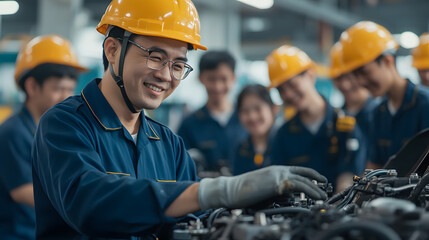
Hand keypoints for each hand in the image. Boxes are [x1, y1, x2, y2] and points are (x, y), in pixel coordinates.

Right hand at [198, 166, 326, 209]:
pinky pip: (298, 186)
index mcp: (276, 170)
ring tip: (323, 195)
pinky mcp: (276, 183)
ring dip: (316, 188)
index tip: (320, 179)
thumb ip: (276, 188)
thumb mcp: (263, 187)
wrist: (230, 189)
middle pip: (303, 173)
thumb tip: (286, 194)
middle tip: (325, 188)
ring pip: (303, 180)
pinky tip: (315, 195)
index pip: (297, 170)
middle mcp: (279, 170)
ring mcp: (278, 175)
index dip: (311, 174)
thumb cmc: (243, 191)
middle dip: (317, 181)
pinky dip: (309, 190)